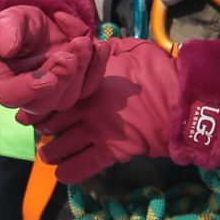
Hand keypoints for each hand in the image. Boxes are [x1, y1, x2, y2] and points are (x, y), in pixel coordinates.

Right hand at [0, 0, 98, 122]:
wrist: (38, 23)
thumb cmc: (16, 25)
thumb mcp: (6, 22)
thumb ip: (4, 33)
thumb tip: (9, 48)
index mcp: (5, 83)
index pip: (11, 96)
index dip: (29, 90)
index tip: (47, 79)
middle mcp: (29, 95)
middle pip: (45, 103)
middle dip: (62, 78)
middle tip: (70, 51)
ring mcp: (55, 93)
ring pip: (71, 97)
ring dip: (82, 69)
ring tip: (83, 40)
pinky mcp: (75, 85)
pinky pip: (90, 84)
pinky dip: (98, 64)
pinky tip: (99, 44)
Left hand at [37, 35, 219, 184]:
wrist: (182, 99)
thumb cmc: (158, 70)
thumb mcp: (128, 49)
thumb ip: (102, 50)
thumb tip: (86, 46)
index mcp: (87, 82)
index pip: (49, 97)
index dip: (40, 105)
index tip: (36, 110)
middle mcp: (86, 108)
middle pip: (49, 124)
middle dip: (43, 130)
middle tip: (45, 133)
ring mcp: (97, 131)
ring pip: (59, 148)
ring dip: (52, 154)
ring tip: (50, 155)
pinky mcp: (112, 151)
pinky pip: (81, 167)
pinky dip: (69, 173)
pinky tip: (64, 173)